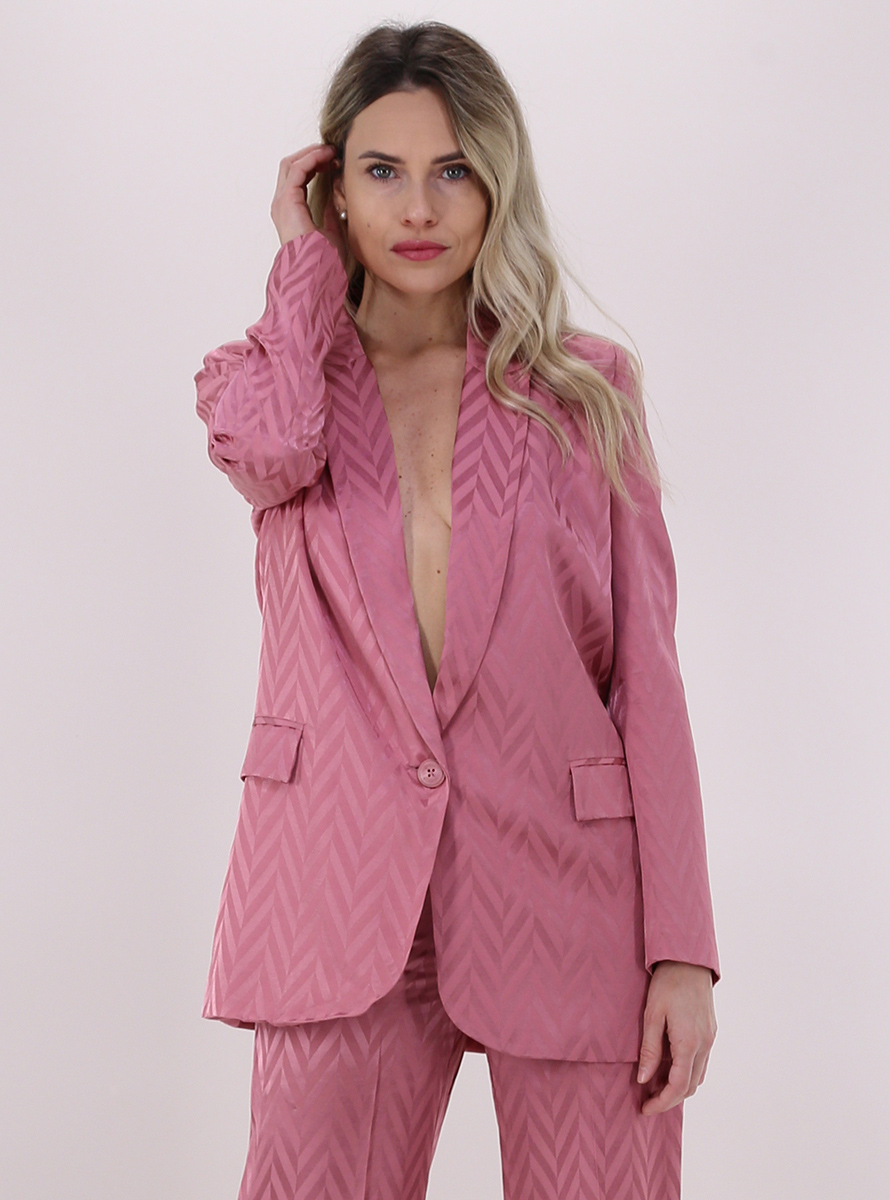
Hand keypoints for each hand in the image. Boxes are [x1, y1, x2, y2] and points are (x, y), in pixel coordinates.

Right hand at [270, 143, 348, 267]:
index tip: (335, 162)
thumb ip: (332, 211)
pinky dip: (311, 159)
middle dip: (312, 155)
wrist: (318, 275)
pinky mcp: (287, 202)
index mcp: (291, 212)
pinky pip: (296, 169)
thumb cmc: (325, 262)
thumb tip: (337, 194)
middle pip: (291, 166)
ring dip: (312, 154)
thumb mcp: (334, 230)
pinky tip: (327, 158)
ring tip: (331, 152)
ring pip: (291, 164)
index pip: (298, 177)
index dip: (315, 165)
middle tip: (333, 152)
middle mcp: (283, 205)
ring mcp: (282, 203)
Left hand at [637, 960, 716, 1115]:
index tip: (646, 1109)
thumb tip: (643, 1079)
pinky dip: (687, 1072)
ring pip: (698, 1076)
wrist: (688, 959)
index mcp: (689, 1042)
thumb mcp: (651, 1015)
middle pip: (691, 1087)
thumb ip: (650, 1049)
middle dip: (670, 1099)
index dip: (662, 1102)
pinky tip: (670, 1067)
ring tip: (656, 1085)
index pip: (678, 1087)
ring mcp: (711, 1039)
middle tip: (648, 1101)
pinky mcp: (711, 1032)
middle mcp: (705, 1044)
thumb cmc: (667, 984)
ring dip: (680, 1086)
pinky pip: (701, 1062)